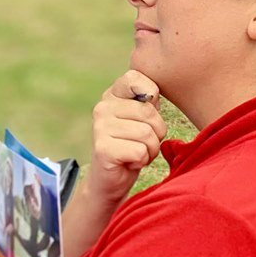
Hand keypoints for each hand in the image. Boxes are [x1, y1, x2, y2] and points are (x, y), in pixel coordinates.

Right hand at [89, 70, 166, 207]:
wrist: (112, 178)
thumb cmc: (133, 145)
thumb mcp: (143, 119)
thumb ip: (148, 102)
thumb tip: (152, 93)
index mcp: (112, 95)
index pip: (135, 78)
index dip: (151, 94)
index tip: (146, 115)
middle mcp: (102, 107)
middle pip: (149, 113)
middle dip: (156, 133)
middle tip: (142, 142)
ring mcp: (100, 127)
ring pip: (147, 134)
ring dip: (150, 149)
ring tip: (136, 152)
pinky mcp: (103, 148)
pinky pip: (140, 151)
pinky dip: (142, 161)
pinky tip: (129, 161)